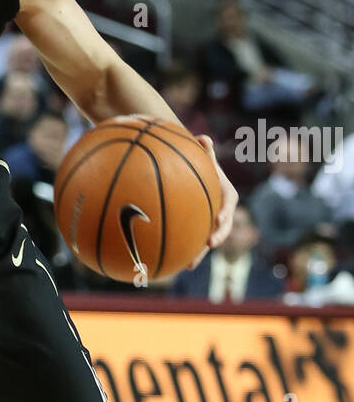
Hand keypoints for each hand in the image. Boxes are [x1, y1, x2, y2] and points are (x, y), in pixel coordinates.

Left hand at [188, 134, 237, 268]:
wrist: (194, 172)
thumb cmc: (199, 162)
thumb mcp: (203, 155)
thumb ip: (204, 149)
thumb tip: (203, 137)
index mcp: (227, 194)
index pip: (229, 203)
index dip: (226, 213)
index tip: (219, 219)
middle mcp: (222, 210)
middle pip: (222, 226)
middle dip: (217, 236)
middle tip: (209, 243)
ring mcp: (211, 221)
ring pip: (208, 238)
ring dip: (200, 252)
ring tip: (189, 264)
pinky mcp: (199, 228)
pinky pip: (193, 240)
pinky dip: (186, 250)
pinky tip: (172, 262)